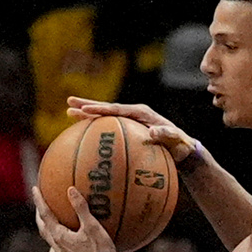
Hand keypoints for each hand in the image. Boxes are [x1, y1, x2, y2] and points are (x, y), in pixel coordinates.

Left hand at [33, 185, 115, 251]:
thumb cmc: (99, 250)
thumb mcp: (92, 226)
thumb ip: (81, 208)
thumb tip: (71, 190)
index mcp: (59, 236)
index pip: (45, 215)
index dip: (39, 201)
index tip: (34, 189)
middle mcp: (56, 247)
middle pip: (43, 229)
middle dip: (39, 216)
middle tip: (40, 206)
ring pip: (49, 243)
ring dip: (47, 232)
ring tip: (50, 226)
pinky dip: (58, 250)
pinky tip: (64, 250)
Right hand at [67, 96, 196, 162]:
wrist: (183, 150)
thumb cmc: (180, 146)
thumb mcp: (176, 140)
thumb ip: (166, 134)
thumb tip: (153, 131)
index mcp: (143, 113)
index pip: (118, 109)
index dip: (102, 109)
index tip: (86, 109)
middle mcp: (134, 114)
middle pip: (108, 108)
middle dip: (88, 105)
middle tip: (69, 102)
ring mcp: (130, 121)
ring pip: (106, 116)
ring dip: (88, 113)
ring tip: (69, 111)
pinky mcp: (128, 130)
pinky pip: (109, 127)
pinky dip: (96, 127)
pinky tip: (81, 133)